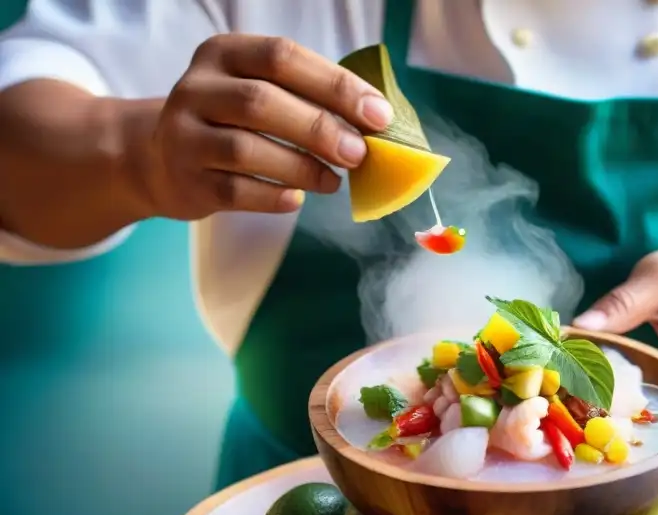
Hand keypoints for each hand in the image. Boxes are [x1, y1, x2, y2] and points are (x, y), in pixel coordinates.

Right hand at [138, 34, 392, 218]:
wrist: (162, 160)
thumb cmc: (233, 122)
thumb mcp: (261, 92)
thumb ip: (310, 100)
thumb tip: (376, 124)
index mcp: (224, 54)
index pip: (282, 57)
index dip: (335, 85)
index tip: (378, 115)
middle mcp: (196, 88)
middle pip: (261, 102)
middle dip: (320, 129)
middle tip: (359, 153)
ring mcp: (184, 135)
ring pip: (246, 149)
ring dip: (301, 168)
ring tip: (334, 182)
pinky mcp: (186, 180)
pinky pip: (236, 191)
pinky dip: (274, 197)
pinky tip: (298, 200)